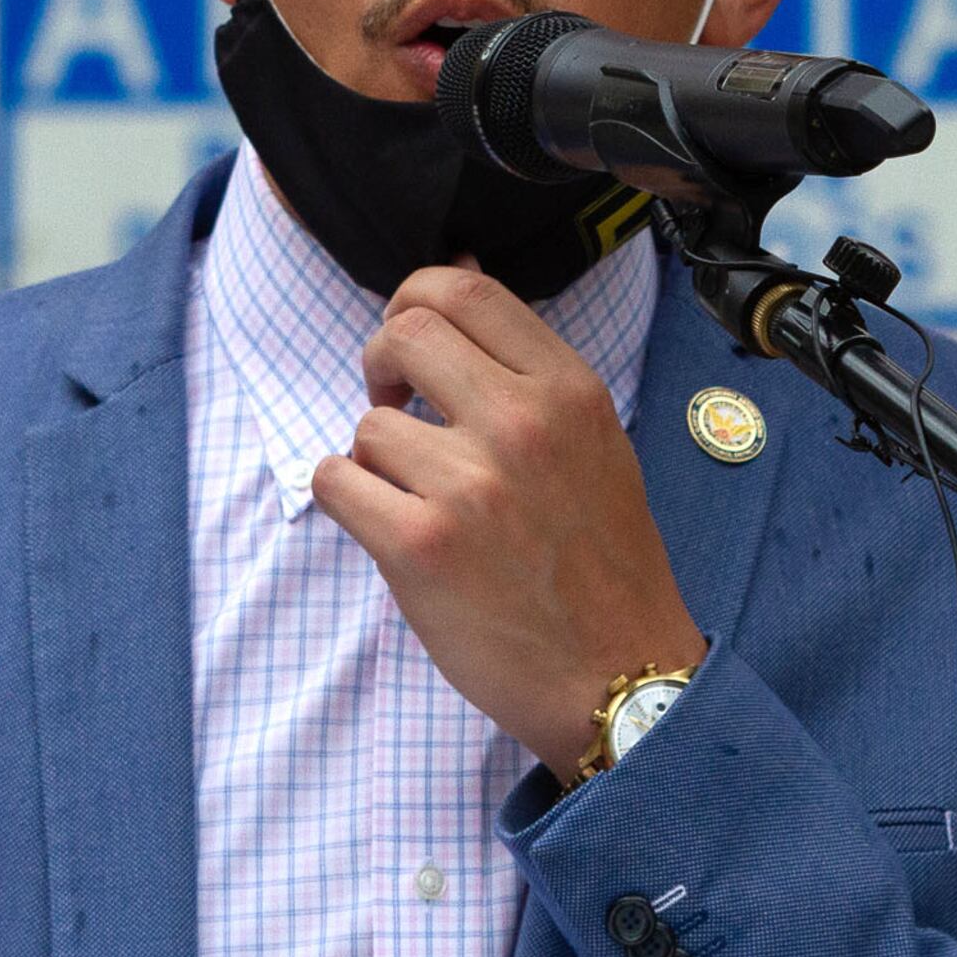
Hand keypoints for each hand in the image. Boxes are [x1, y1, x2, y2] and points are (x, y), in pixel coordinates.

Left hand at [310, 263, 708, 781]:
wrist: (620, 673)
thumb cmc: (603, 563)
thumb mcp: (595, 442)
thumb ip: (529, 373)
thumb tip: (454, 283)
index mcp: (568, 389)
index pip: (464, 287)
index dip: (414, 298)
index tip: (409, 338)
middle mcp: (521, 423)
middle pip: (406, 332)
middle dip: (380, 362)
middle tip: (393, 404)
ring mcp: (469, 485)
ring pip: (368, 425)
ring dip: (375, 459)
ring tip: (417, 498)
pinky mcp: (420, 546)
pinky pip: (336, 482)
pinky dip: (348, 500)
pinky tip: (387, 525)